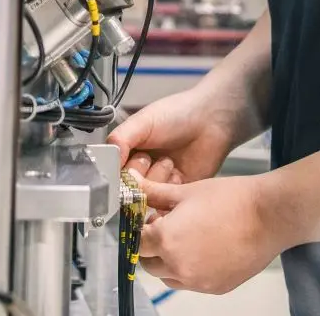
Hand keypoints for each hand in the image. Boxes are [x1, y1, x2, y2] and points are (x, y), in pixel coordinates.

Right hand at [108, 87, 249, 183]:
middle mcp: (142, 170)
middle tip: (149, 158)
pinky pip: (166, 205)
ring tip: (169, 161)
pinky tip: (178, 175)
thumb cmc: (177, 114)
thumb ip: (120, 139)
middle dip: (139, 177)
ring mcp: (160, 182)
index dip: (119, 174)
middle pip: (128, 189)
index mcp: (128, 152)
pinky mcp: (178, 193)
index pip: (112, 174)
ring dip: (158, 181)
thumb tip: (107, 160)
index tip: (126, 166)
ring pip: (148, 197)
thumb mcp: (143, 121)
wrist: (212, 120)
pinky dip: (170, 193)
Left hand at [137, 175, 287, 293]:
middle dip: (152, 247)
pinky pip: (192, 283)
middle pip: (148, 263)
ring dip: (169, 261)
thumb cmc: (232, 200)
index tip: (149, 220)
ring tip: (187, 238)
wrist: (269, 215)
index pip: (137, 242)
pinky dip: (191, 269)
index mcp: (166, 240)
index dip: (141, 229)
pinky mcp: (216, 287)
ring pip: (169, 276)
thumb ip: (155, 193)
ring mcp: (197, 281)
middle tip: (166, 228)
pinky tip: (205, 248)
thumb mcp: (186, 191)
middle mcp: (178, 265)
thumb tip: (134, 183)